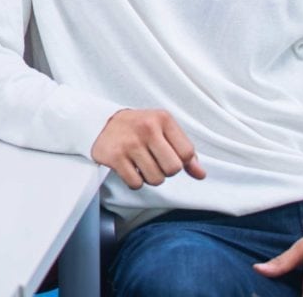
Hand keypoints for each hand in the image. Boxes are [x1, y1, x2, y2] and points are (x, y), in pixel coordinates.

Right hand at [90, 108, 207, 189]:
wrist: (102, 121)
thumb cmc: (139, 128)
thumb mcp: (164, 131)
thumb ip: (185, 152)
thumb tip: (200, 174)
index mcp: (162, 119)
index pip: (186, 153)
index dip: (180, 161)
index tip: (168, 154)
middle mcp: (146, 128)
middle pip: (173, 169)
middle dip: (165, 170)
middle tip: (154, 160)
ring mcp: (129, 142)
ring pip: (156, 179)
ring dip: (150, 177)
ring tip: (141, 163)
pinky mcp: (114, 156)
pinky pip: (136, 183)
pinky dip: (134, 181)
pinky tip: (129, 167)